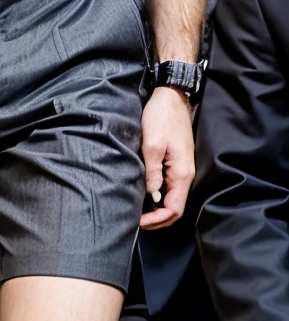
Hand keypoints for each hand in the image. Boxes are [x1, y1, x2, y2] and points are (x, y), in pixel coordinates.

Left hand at [139, 85, 194, 229]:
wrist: (170, 98)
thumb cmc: (161, 118)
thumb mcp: (152, 144)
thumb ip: (152, 171)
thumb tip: (151, 195)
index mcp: (181, 173)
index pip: (175, 209)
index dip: (158, 220)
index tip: (139, 222)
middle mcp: (184, 174)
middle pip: (174, 208)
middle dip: (157, 218)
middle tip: (135, 220)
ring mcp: (180, 169)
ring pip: (171, 198)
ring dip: (156, 208)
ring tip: (137, 210)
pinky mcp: (175, 162)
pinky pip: (168, 186)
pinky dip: (157, 195)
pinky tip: (143, 193)